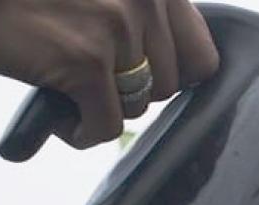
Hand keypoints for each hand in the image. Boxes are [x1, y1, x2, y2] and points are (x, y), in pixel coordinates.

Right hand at [0, 0, 218, 148]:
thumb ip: (139, 18)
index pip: (202, 55)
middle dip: (127, 92)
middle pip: (168, 87)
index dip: (171, 77)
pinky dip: (79, 132)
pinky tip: (56, 114)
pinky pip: (105, 127)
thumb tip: (173, 78)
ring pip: (136, 108)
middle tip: (85, 78)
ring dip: (99, 108)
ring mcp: (118, 28)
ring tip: (64, 87)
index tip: (140, 80)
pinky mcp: (86, 61)